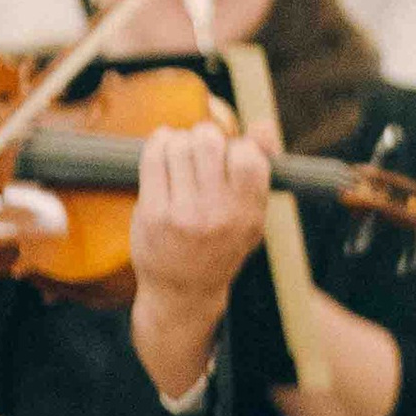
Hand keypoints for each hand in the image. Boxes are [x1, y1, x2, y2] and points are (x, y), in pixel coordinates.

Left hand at [127, 118, 270, 396]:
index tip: (228, 158)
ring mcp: (182, 215)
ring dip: (180, 141)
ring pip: (179, 145)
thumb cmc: (222, 243)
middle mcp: (217, 214)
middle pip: (209, 141)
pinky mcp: (152, 214)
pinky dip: (158, 144)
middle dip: (204, 137)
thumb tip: (263, 124)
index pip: (247, 154)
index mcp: (248, 213)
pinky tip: (163, 149)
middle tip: (200, 150)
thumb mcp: (252, 213)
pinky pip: (154, 157)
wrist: (183, 291)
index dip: (236, 146)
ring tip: (180, 154)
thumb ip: (261, 167)